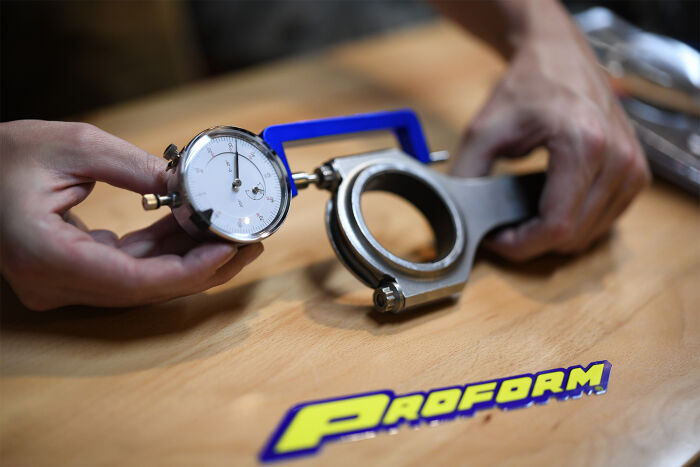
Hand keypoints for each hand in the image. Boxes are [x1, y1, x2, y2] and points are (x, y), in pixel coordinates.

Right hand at [0, 120, 262, 309]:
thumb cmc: (0, 157)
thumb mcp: (72, 146)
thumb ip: (136, 168)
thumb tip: (190, 186)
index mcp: (47, 256)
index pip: (135, 281)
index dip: (190, 270)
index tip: (229, 248)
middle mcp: (55, 283)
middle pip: (147, 288)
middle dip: (202, 265)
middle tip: (247, 241)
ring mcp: (62, 284)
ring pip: (143, 281)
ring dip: (187, 256)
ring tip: (230, 231)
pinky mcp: (71, 273)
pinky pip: (128, 268)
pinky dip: (162, 248)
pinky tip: (193, 225)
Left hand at [449, 2, 650, 260]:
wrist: (557, 54)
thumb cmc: (526, 85)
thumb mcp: (484, 130)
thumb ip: (467, 175)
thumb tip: (455, 215)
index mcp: (584, 145)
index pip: (557, 225)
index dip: (521, 244)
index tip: (496, 238)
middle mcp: (618, 159)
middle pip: (574, 236)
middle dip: (533, 242)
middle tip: (503, 228)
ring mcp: (633, 167)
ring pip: (590, 234)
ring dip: (554, 235)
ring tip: (523, 217)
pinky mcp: (636, 173)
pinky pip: (604, 220)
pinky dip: (575, 223)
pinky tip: (548, 208)